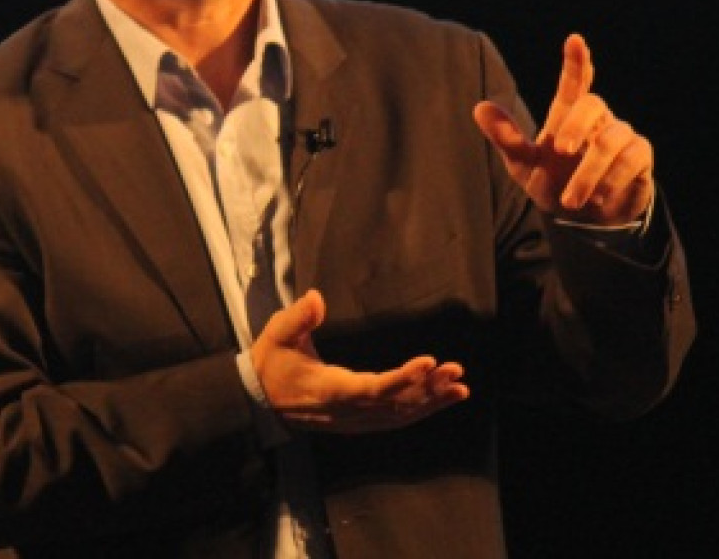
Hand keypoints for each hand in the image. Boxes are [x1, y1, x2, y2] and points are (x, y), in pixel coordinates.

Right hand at [251, 290, 468, 433]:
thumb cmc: (270, 364)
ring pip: (399, 415)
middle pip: (395, 404)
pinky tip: (440, 400)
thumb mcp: (276, 335)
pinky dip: (420, 410)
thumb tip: (316, 297)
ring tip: (460, 387)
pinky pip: (394, 419)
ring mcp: (353, 420)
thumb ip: (298, 317)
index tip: (429, 362)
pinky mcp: (357, 421)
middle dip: (428, 389)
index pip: (373, 388)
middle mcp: (347, 410)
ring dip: (431, 402)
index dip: (403, 378)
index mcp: (331, 388)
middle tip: (456, 371)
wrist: (259, 401)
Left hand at [473, 33, 653, 225]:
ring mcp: (621, 136)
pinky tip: (598, 198)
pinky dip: (611, 181)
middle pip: (593, 103)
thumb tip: (479, 107)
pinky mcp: (639, 157)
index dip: (576, 62)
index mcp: (566, 116)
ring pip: (612, 139)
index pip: (574, 83)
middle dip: (576, 126)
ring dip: (588, 173)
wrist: (583, 220)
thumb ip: (507, 138)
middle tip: (561, 151)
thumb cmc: (553, 182)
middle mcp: (596, 120)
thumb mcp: (524, 164)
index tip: (574, 40)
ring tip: (572, 200)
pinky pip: (632, 158)